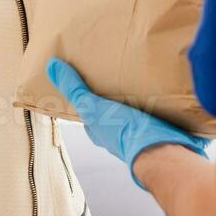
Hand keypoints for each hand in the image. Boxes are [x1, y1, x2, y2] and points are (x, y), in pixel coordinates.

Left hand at [48, 57, 208, 189]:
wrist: (160, 149)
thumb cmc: (122, 131)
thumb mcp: (92, 106)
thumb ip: (74, 88)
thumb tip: (51, 66)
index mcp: (101, 132)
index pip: (90, 112)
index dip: (89, 97)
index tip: (91, 78)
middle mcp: (120, 136)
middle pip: (114, 112)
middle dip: (116, 96)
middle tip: (120, 72)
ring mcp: (143, 134)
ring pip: (137, 111)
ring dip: (140, 98)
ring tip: (144, 74)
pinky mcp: (164, 130)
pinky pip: (159, 112)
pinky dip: (159, 101)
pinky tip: (164, 86)